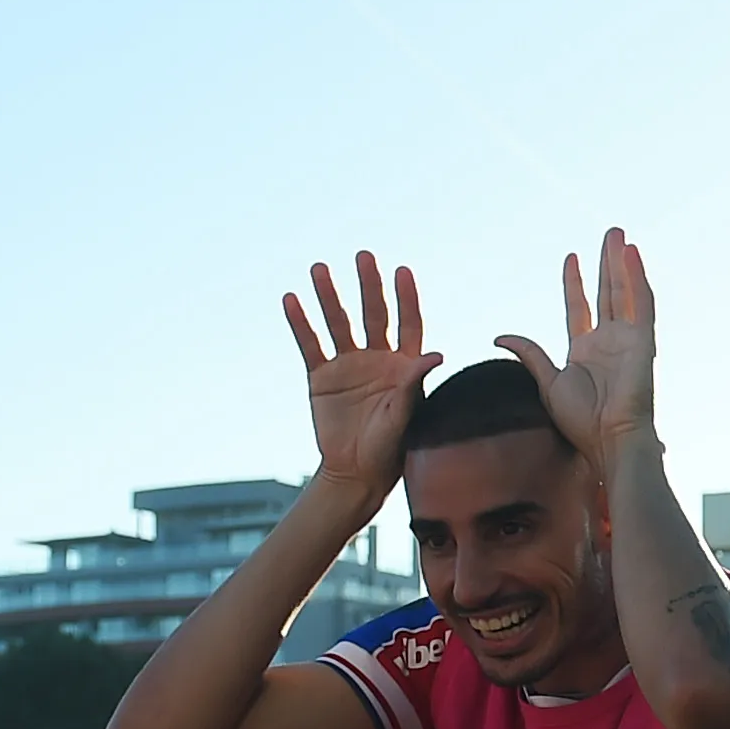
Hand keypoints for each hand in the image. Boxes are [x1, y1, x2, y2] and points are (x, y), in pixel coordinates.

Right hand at [282, 252, 442, 506]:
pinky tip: (292, 299)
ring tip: (319, 268)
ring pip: (338, 323)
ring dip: (329, 296)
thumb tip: (437, 354)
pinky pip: (310, 344)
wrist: (357, 472)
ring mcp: (348, 365)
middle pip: (373, 315)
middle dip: (369, 286)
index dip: (406, 298)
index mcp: (405, 366)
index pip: (408, 324)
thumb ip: (416, 384)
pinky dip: (301, 323)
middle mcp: (377, 359)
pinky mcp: (321, 376)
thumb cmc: (392, 449)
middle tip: (364, 256)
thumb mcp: (407, 416)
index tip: (403, 271)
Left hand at [497, 228, 658, 462]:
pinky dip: (638, 278)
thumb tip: (500, 336)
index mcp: (585, 352)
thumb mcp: (547, 383)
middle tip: (610, 234)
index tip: (571, 257)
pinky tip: (632, 254)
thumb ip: (529, 355)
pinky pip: (642, 304)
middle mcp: (609, 342)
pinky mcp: (644, 342)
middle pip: (608, 293)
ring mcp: (628, 341)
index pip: (580, 307)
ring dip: (622, 263)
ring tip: (619, 236)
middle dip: (606, 263)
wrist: (609, 440)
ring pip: (625, 292)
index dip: (575, 283)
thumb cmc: (581, 422)